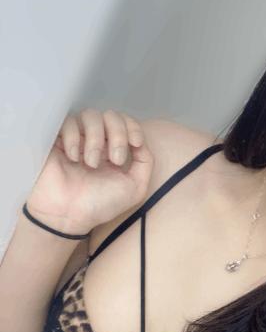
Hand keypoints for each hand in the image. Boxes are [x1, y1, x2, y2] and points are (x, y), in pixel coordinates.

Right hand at [27, 109, 153, 234]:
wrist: (68, 216)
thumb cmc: (100, 205)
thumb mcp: (135, 188)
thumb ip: (145, 163)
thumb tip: (141, 142)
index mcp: (113, 150)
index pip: (125, 122)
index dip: (133, 127)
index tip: (135, 143)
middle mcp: (96, 141)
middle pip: (111, 115)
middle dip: (118, 135)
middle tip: (114, 160)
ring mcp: (75, 138)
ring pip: (90, 115)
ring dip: (97, 139)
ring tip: (92, 164)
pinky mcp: (55, 138)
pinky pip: (67, 122)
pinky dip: (74, 138)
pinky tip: (73, 159)